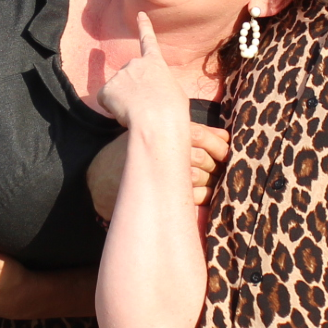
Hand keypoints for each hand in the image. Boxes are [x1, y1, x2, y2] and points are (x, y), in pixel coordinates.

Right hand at [90, 125, 230, 219]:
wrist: (102, 177)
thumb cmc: (133, 151)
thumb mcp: (155, 133)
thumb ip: (190, 132)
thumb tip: (224, 135)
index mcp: (161, 131)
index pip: (199, 134)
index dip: (217, 142)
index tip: (225, 149)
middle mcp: (159, 150)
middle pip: (201, 156)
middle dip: (214, 163)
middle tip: (220, 167)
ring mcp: (158, 172)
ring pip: (197, 176)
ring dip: (209, 180)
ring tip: (212, 181)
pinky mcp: (159, 193)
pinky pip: (190, 195)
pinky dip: (201, 195)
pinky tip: (203, 194)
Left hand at [96, 14, 190, 130]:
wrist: (157, 120)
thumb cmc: (172, 111)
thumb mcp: (174, 93)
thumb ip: (160, 86)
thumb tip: (150, 94)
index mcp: (155, 63)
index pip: (149, 41)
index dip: (145, 27)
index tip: (140, 14)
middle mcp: (135, 63)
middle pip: (129, 77)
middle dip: (132, 91)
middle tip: (145, 108)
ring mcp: (119, 75)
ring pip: (117, 91)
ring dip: (124, 102)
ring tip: (138, 112)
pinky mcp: (106, 89)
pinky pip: (106, 101)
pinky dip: (112, 109)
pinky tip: (125, 114)